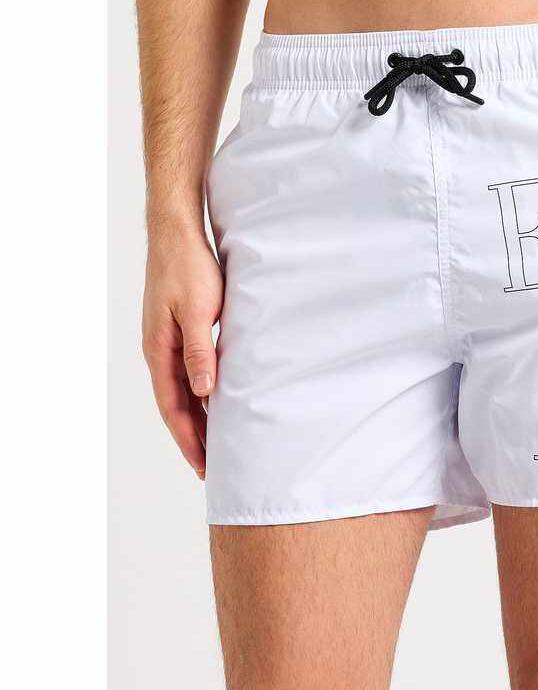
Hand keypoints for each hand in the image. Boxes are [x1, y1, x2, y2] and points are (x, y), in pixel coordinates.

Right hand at [141, 228, 223, 478]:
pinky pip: (186, 370)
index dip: (189, 439)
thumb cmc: (190, 268)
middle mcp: (159, 350)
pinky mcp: (177, 328)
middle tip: (212, 467)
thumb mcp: (200, 311)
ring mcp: (166, 340)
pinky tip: (214, 397)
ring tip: (215, 441)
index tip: (204, 467)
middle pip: (175, 404)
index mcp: (160, 351)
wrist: (177, 234)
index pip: (174, 407)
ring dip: (197, 415)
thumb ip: (199, 351)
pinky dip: (200, 390)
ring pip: (181, 389)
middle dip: (192, 436)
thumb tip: (202, 393)